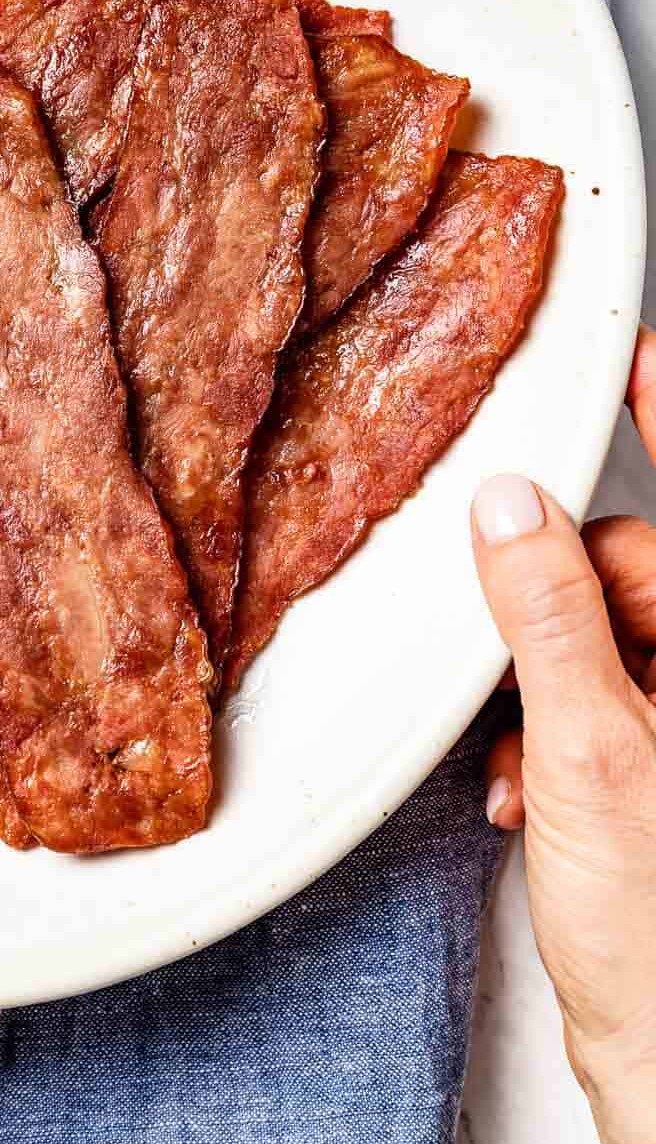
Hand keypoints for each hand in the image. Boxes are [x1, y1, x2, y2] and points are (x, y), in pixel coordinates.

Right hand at [470, 326, 655, 1143]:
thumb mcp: (592, 752)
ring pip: (601, 643)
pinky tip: (533, 792)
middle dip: (561, 613)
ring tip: (529, 766)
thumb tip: (511, 509)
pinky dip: (551, 734)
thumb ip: (548, 616)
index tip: (631, 350)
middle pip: (631, 574)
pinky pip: (594, 702)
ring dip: (544, 690)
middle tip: (521, 673)